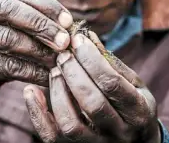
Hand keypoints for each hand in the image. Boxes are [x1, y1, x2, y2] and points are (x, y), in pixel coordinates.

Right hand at [0, 0, 73, 119]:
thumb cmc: (4, 55)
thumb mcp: (21, 36)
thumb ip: (40, 27)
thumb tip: (72, 28)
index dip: (47, 4)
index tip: (68, 21)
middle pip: (11, 10)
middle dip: (42, 24)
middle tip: (65, 41)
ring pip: (9, 38)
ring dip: (40, 50)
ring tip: (60, 60)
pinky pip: (7, 65)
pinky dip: (32, 71)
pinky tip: (48, 77)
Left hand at [24, 32, 159, 142]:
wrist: (136, 142)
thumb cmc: (132, 104)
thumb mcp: (132, 83)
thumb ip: (110, 62)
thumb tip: (86, 36)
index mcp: (138, 112)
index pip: (112, 83)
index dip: (91, 59)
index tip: (78, 41)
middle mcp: (120, 133)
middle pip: (92, 104)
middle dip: (73, 74)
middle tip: (63, 55)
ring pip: (70, 124)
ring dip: (57, 92)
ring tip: (54, 71)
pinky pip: (50, 136)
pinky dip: (37, 113)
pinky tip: (30, 91)